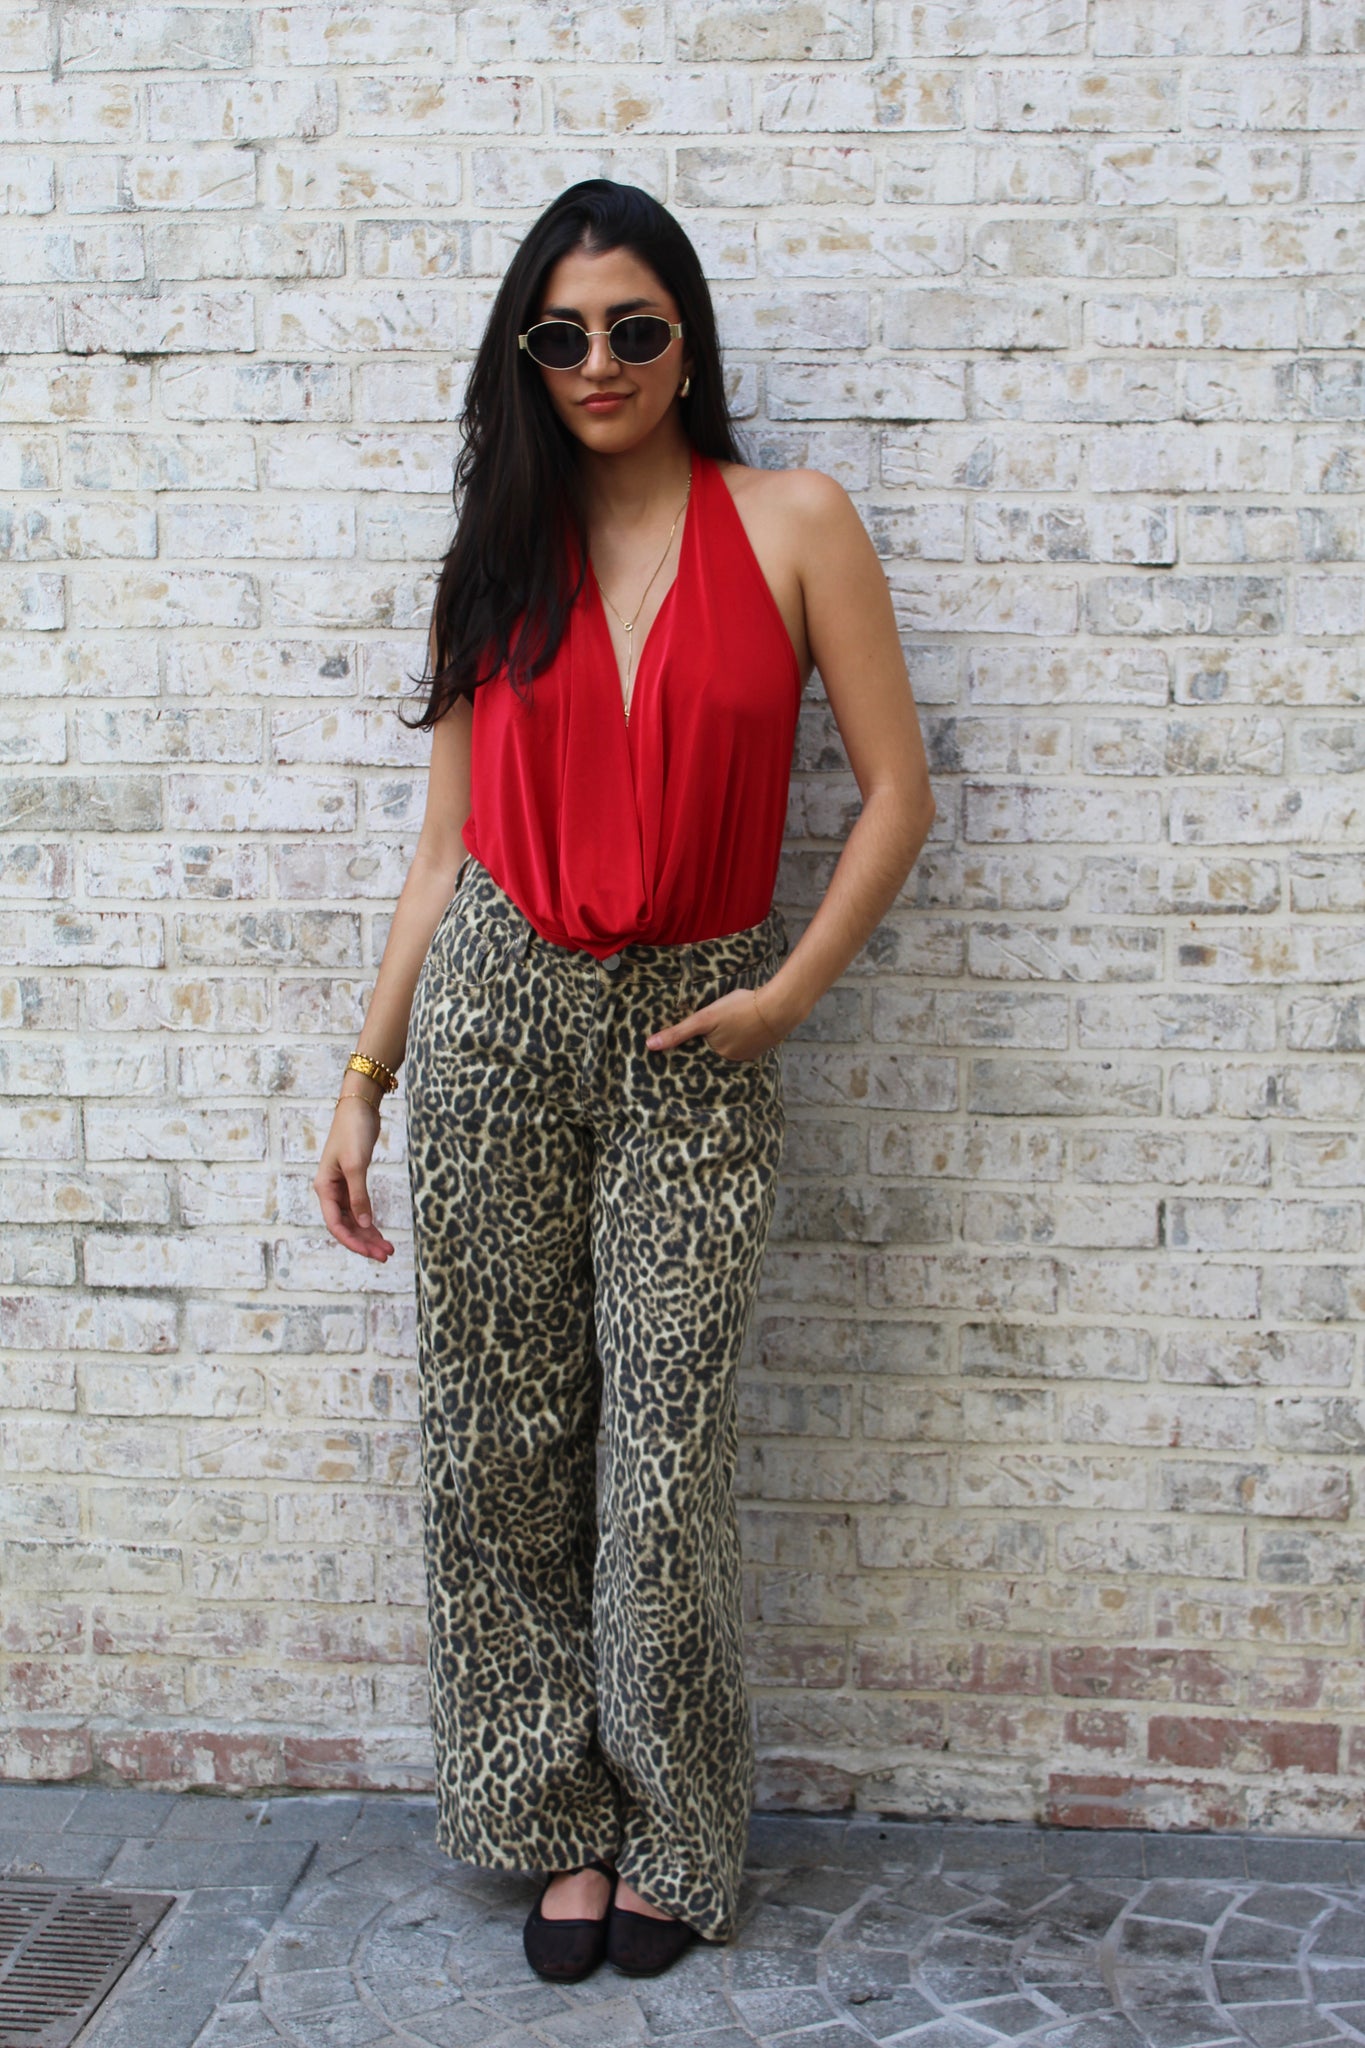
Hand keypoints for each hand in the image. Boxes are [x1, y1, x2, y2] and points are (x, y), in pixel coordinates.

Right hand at [313, 1094, 395, 1261]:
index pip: (336, 1224)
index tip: (371, 1252)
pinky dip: (370, 1221)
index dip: (353, 1241)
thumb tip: (365, 1223)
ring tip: (387, 1249)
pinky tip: (380, 1232)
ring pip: (354, 1220)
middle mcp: (331, 1191)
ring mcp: (342, 1187)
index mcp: (325, 1188)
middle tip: (386, 1255)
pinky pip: (360, 1209)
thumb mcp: (356, 1165)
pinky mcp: (354, 1181)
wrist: (359, 1107)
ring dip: (369, 1235)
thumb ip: (359, 1195)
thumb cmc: (353, 1132)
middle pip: (346, 1226)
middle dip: (364, 1242)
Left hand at [646, 985, 783, 1063]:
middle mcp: (732, 1061)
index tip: (683, 1040)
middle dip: (709, 1041)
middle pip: (714, 1050)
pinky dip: (741, 1036)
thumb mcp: (706, 1017)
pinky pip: (745, 1043)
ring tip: (724, 1024)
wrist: (779, 1006)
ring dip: (726, 1038)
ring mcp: (749, 1054)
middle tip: (709, 1026)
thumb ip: (679, 1032)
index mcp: (717, 1056)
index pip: (697, 1054)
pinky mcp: (761, 1046)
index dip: (691, 1045)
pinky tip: (741, 1025)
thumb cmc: (740, 1009)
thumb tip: (650, 1046)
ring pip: (730, 1046)